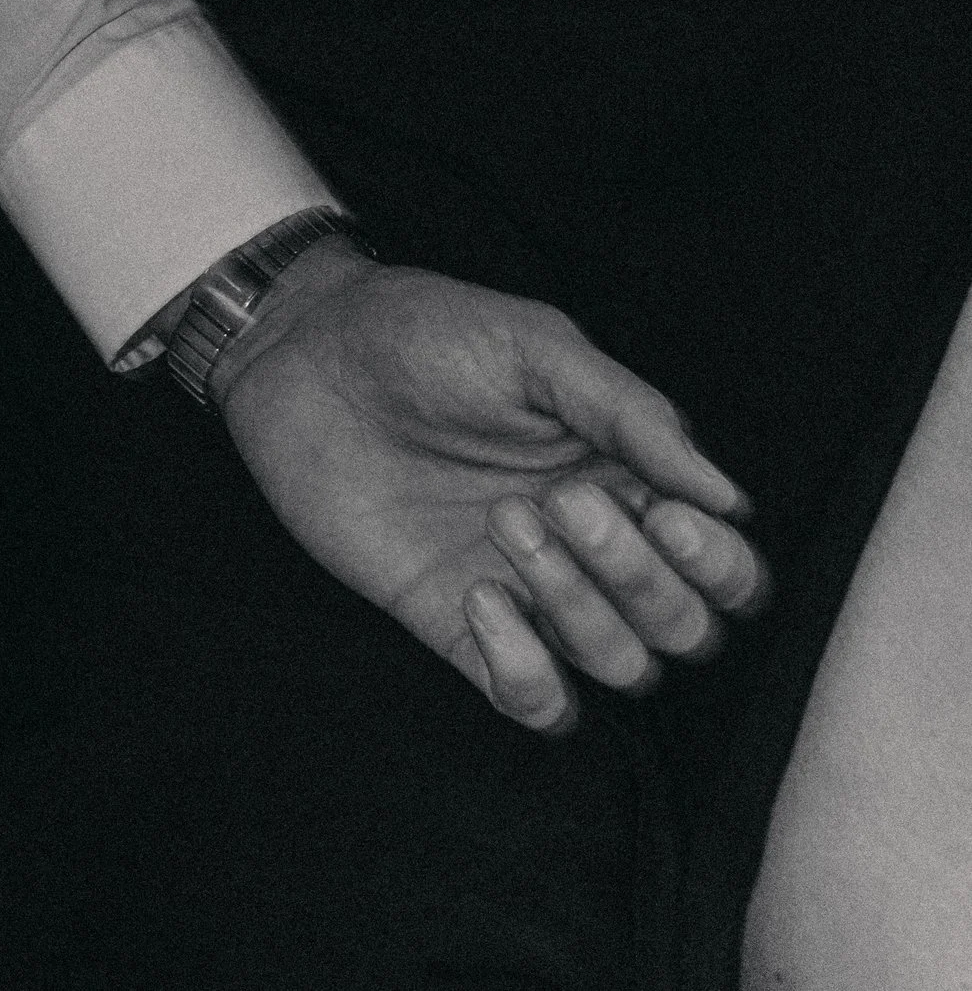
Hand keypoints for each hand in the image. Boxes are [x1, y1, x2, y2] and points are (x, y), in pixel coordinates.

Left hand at [215, 240, 767, 732]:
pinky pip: (537, 705)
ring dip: (578, 609)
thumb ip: (632, 415)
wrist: (307, 354)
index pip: (727, 568)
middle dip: (640, 579)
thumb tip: (730, 497)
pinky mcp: (462, 631)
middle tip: (562, 503)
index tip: (670, 518)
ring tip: (505, 524)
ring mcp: (531, 596)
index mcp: (629, 477)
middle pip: (687, 630)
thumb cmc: (424, 332)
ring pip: (623, 669)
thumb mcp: (535, 346)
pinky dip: (527, 674)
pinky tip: (479, 597)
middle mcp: (594, 548)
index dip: (721, 566)